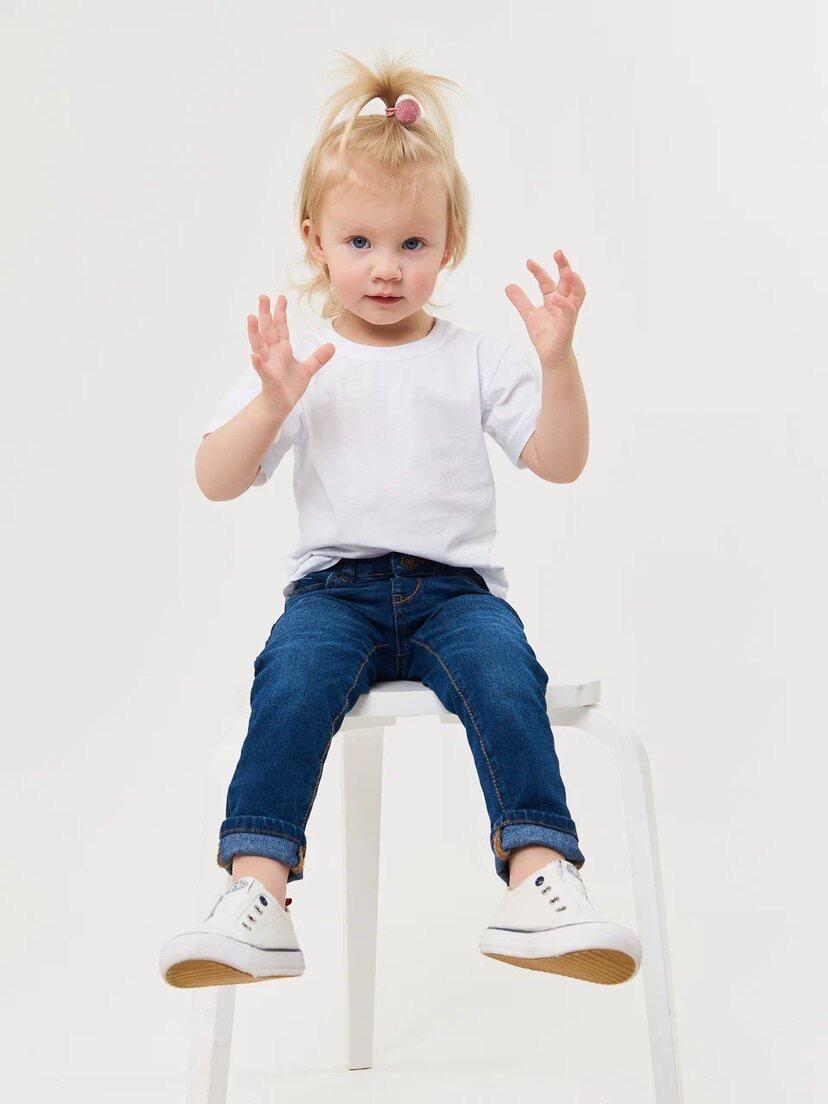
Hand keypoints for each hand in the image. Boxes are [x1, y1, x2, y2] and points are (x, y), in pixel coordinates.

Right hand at [247, 294, 334, 411]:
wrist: (280, 404)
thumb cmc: (289, 386)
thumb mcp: (308, 370)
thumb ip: (318, 358)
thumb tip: (332, 346)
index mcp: (282, 350)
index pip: (281, 328)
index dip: (281, 313)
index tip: (281, 297)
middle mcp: (272, 354)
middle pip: (268, 331)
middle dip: (265, 314)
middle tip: (263, 297)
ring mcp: (268, 365)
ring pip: (259, 345)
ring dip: (255, 332)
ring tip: (251, 318)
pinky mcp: (268, 378)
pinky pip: (262, 369)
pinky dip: (258, 362)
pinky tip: (254, 355)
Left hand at [504, 250, 585, 365]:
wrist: (550, 356)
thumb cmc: (545, 335)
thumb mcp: (529, 315)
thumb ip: (521, 301)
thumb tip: (508, 285)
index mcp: (554, 299)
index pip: (547, 281)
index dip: (538, 271)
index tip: (528, 262)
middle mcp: (563, 303)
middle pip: (568, 281)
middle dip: (564, 266)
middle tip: (558, 253)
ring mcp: (567, 314)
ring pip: (577, 295)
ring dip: (574, 282)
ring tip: (568, 271)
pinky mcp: (567, 327)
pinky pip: (570, 313)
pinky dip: (564, 305)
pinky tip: (555, 298)